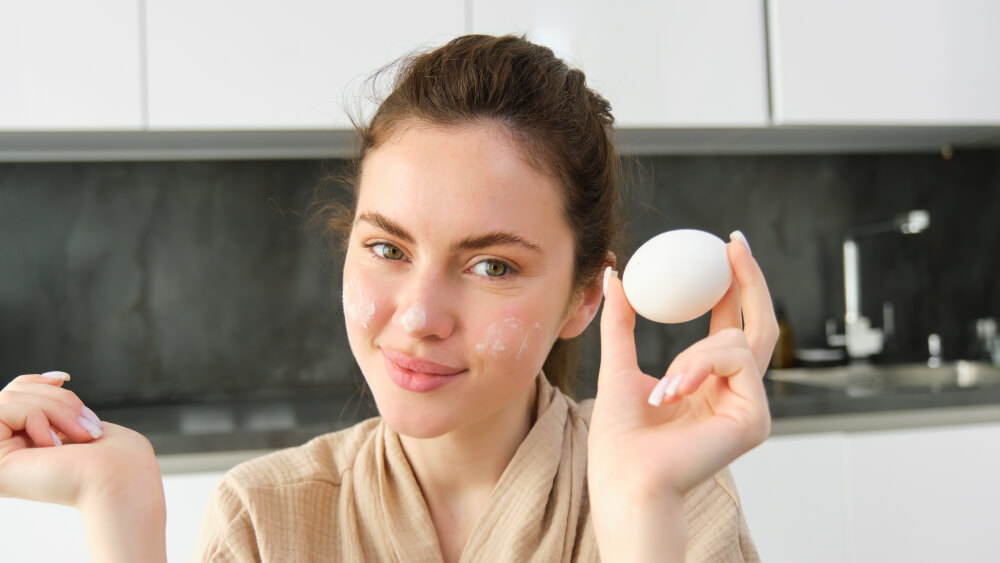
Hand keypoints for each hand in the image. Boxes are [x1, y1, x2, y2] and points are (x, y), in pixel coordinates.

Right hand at [0, 373, 166, 561]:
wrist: (118, 481)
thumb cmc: (111, 456)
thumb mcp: (80, 421)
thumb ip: (57, 403)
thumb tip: (55, 378)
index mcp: (21, 445)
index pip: (13, 394)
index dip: (36, 381)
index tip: (65, 378)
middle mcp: (3, 453)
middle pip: (14, 392)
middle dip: (57, 398)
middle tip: (87, 425)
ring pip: (9, 399)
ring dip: (54, 409)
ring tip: (81, 436)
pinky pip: (4, 411)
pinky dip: (36, 418)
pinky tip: (54, 446)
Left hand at [587, 234, 776, 559]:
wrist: (624, 478)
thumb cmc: (619, 440)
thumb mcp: (617, 365)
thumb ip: (621, 322)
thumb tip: (615, 275)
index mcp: (707, 382)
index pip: (729, 324)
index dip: (731, 284)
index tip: (723, 247)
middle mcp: (734, 392)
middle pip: (759, 324)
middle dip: (751, 280)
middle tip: (733, 244)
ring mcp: (749, 407)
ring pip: (739, 342)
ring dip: (695, 353)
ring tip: (663, 389)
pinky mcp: (755, 420)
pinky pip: (737, 362)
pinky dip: (700, 367)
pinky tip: (672, 394)